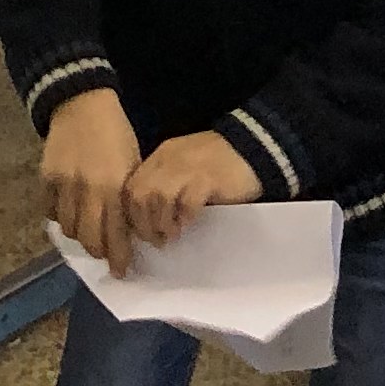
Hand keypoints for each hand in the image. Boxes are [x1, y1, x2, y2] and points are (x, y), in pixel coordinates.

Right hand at [39, 90, 144, 274]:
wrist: (82, 103)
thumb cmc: (116, 134)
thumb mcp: (132, 165)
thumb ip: (126, 199)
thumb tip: (126, 231)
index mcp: (113, 186)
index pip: (115, 235)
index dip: (118, 258)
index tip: (121, 271)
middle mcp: (86, 190)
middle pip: (88, 239)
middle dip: (99, 252)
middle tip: (105, 254)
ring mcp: (63, 185)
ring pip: (68, 229)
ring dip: (79, 236)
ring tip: (88, 233)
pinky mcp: (45, 178)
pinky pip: (50, 212)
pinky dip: (60, 218)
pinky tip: (70, 214)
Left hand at [124, 130, 263, 251]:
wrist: (253, 146)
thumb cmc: (217, 163)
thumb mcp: (183, 168)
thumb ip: (166, 184)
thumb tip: (149, 218)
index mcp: (161, 158)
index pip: (131, 186)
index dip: (131, 213)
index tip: (140, 232)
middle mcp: (169, 160)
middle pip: (140, 193)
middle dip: (143, 222)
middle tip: (156, 239)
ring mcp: (188, 168)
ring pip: (158, 197)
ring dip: (161, 222)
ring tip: (171, 235)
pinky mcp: (208, 178)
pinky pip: (187, 202)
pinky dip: (184, 217)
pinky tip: (189, 224)